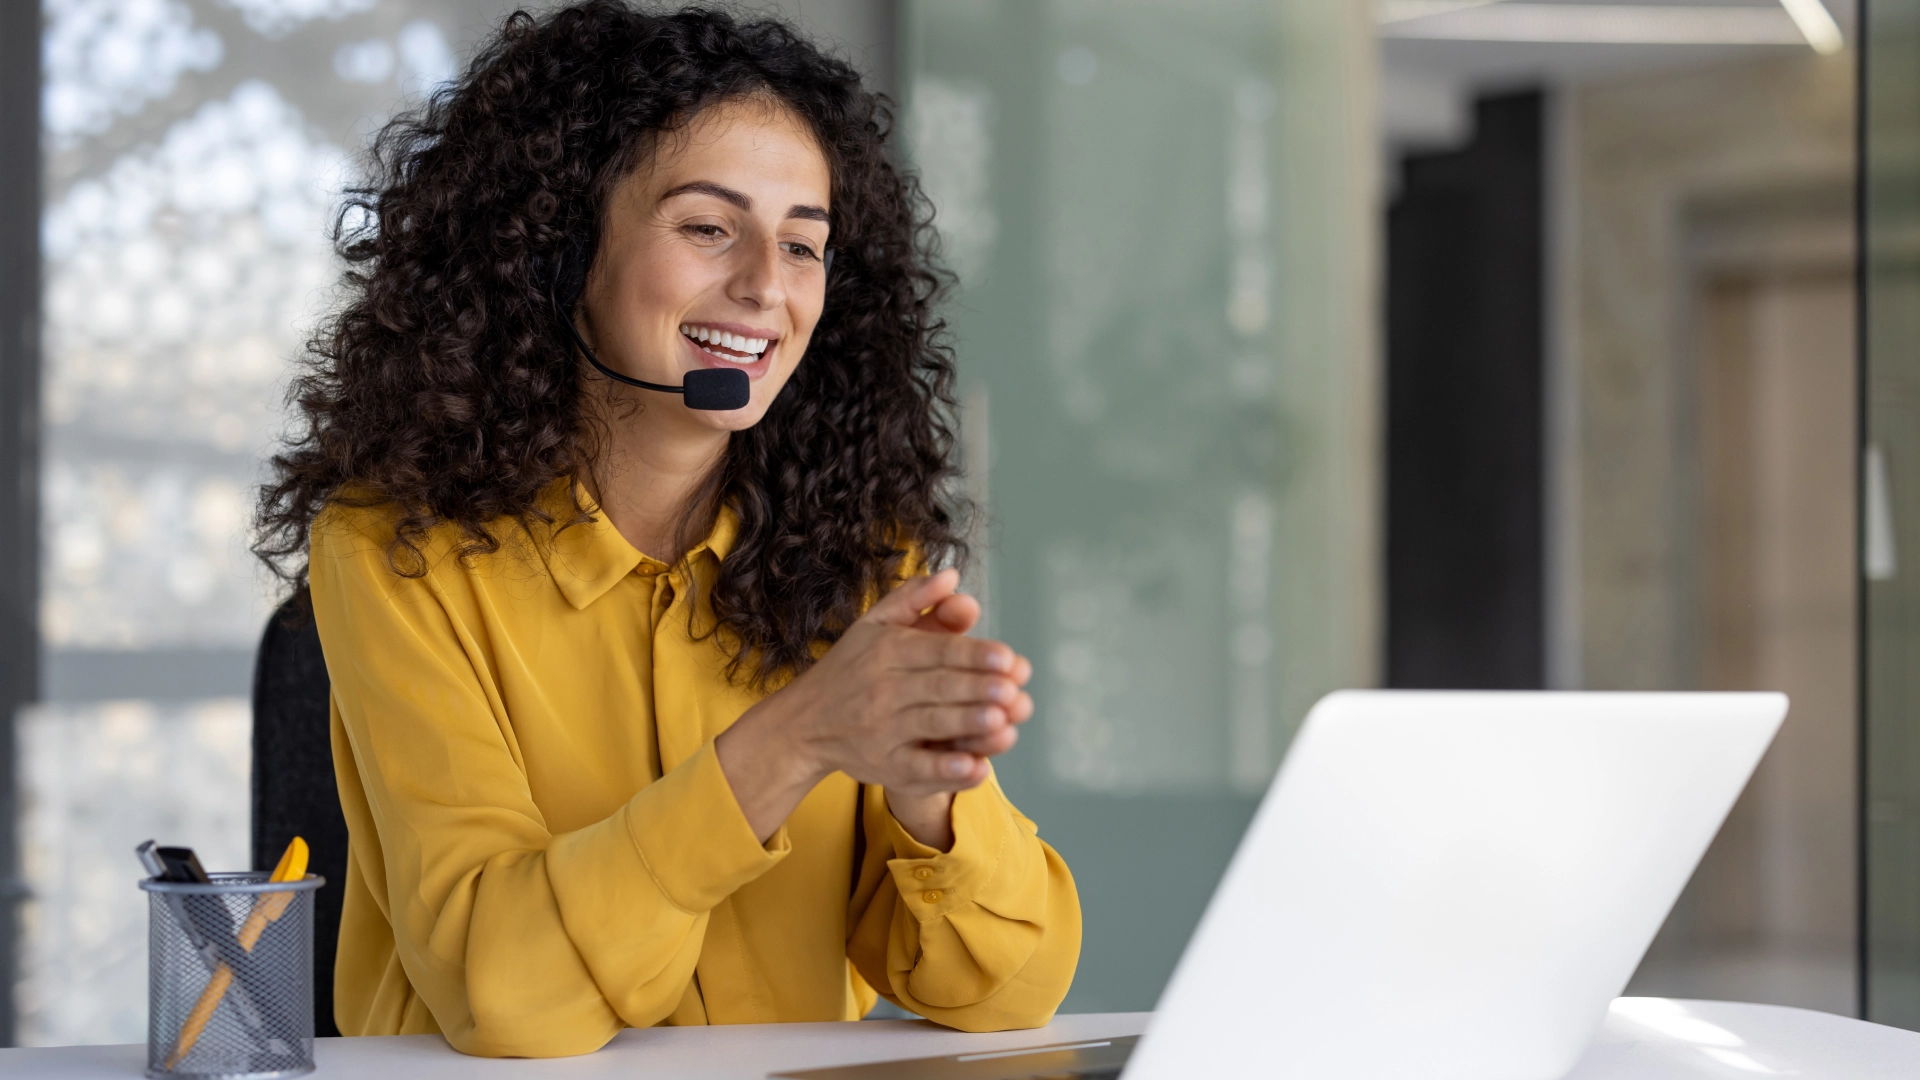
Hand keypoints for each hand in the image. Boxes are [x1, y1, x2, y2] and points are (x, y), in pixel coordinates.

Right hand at [716, 569, 1033, 843]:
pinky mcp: (884, 766)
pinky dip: (947, 771)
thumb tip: (952, 575)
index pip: (936, 651)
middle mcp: (884, 689)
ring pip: (930, 725)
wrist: (803, 723)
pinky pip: (918, 769)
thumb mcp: (874, 624)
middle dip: (975, 688)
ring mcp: (883, 730)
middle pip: (938, 687)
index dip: (972, 654)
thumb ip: (914, 598)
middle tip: (1011, 689)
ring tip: (1000, 720)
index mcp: (887, 650)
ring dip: (966, 724)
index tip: (1006, 657)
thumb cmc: (849, 669)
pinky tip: (977, 768)